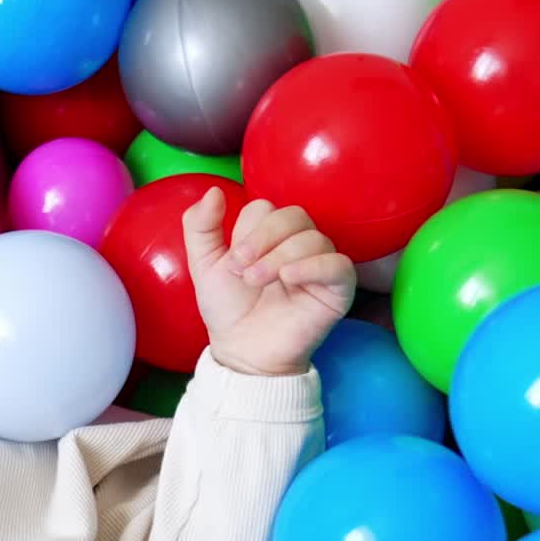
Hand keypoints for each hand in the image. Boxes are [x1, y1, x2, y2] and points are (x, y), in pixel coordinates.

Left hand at [182, 188, 355, 376]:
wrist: (242, 349)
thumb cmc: (227, 308)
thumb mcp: (204, 265)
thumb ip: (200, 227)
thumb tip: (212, 190)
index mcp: (269, 235)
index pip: (265, 208)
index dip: (247, 230)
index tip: (232, 261)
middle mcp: (298, 244)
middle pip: (293, 215)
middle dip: (263, 238)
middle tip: (242, 268)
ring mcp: (320, 265)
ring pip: (313, 238)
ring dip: (279, 257)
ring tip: (256, 281)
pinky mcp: (338, 289)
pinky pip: (339, 265)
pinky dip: (313, 266)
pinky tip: (289, 278)